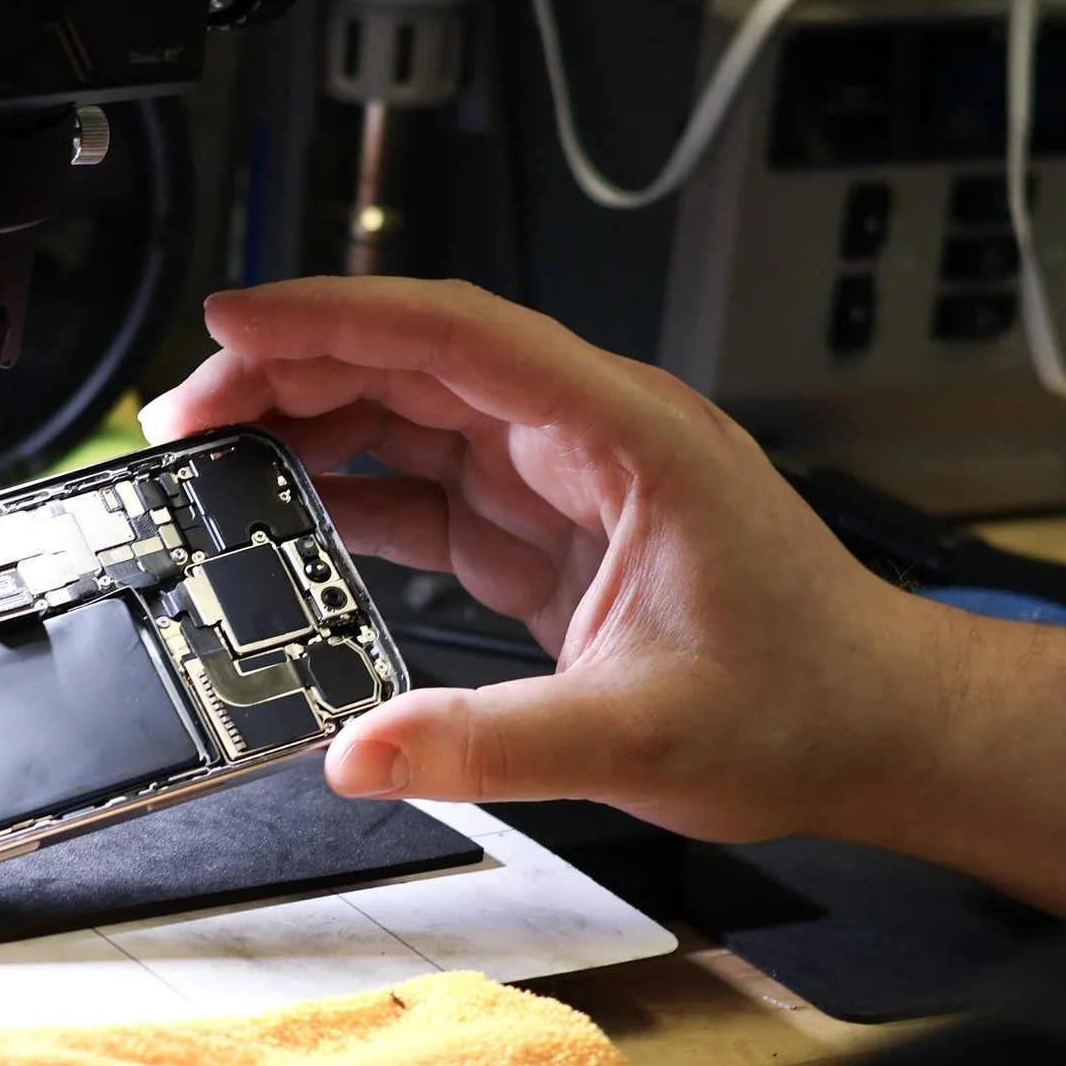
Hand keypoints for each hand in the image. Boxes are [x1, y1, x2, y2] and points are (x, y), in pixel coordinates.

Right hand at [142, 279, 1065, 915]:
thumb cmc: (808, 701)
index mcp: (623, 434)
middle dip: (292, 370)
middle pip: (413, 361)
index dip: (334, 316)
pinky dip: (353, 492)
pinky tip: (290, 513)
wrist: (879, 730)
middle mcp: (587, 435)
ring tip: (214, 458)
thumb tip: (362, 750)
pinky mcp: (546, 532)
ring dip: (311, 425)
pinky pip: (428, 486)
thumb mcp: (640, 734)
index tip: (235, 318)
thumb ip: (492, 741)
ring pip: (412, 414)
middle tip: (187, 414)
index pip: (455, 334)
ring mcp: (564, 479)